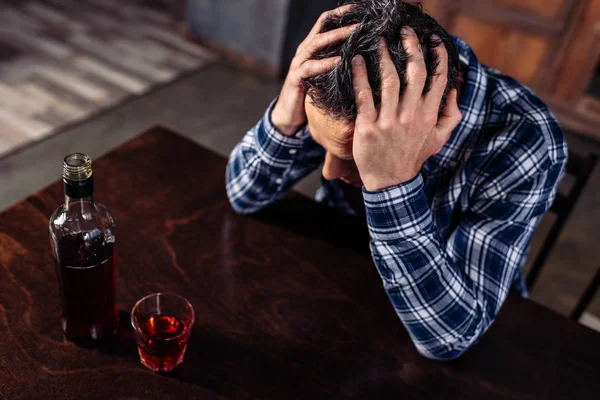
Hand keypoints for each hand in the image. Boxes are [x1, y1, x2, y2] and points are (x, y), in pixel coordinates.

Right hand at [271, 5, 357, 135]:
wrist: (290, 114)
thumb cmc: (312, 94)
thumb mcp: (327, 74)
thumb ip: (339, 62)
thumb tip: (364, 54)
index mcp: (313, 47)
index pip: (326, 23)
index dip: (342, 14)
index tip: (360, 9)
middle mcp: (305, 51)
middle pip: (322, 29)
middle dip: (342, 24)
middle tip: (361, 22)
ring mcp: (299, 63)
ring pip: (316, 44)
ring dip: (335, 38)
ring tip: (352, 34)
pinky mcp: (296, 78)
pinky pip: (310, 67)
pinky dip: (325, 63)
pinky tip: (338, 61)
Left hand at [351, 28, 461, 190]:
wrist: (390, 182)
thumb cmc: (413, 157)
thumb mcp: (439, 139)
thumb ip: (451, 115)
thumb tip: (455, 90)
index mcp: (429, 115)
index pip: (438, 78)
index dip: (438, 56)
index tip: (433, 40)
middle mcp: (411, 115)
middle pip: (415, 72)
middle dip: (412, 47)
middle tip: (404, 31)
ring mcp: (389, 121)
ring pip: (389, 80)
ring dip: (384, 57)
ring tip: (379, 42)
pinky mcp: (368, 126)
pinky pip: (364, 95)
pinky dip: (360, 76)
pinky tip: (356, 62)